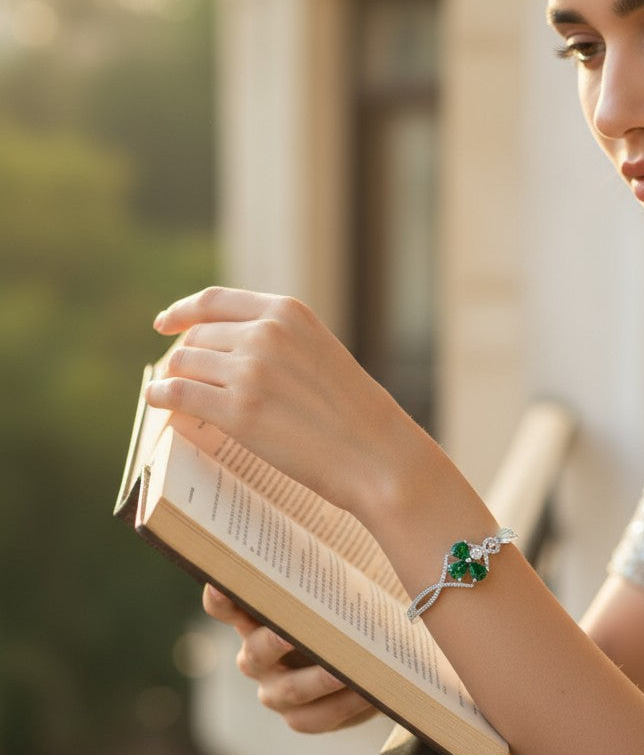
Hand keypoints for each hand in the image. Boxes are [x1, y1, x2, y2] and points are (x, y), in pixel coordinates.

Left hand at [146, 286, 419, 521]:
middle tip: (184, 379)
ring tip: (172, 393)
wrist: (377, 454)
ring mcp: (249, 373)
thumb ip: (277, 341)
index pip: (216, 300)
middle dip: (187, 358)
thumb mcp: (319, 352)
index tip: (165, 323)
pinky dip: (160, 395)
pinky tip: (156, 400)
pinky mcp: (238, 413)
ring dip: (174, 378)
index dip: (183, 310)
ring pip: (184, 363)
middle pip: (197, 337)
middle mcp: (265, 335)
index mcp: (287, 313)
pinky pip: (179, 394)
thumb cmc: (353, 412)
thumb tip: (224, 347)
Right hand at [204, 585, 377, 732]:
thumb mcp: (332, 585)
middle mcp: (256, 657)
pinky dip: (342, 705)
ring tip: (346, 670)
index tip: (222, 584)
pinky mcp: (301, 717)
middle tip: (291, 634)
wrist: (369, 657)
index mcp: (254, 618)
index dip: (220, 598)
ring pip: (287, 691)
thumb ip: (322, 568)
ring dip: (317, 680)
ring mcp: (275, 691)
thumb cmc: (342, 609)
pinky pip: (316, 717)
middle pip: (255, 653)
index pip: (225, 607)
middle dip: (273, 643)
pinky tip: (367, 690)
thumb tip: (336, 522)